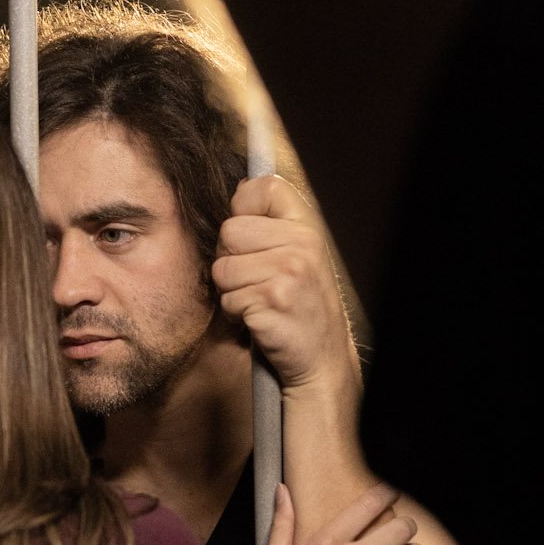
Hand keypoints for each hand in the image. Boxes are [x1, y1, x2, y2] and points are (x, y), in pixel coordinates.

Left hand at [212, 177, 357, 396]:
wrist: (321, 358)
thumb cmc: (302, 306)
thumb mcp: (299, 255)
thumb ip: (271, 223)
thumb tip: (240, 186)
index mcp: (307, 227)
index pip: (263, 187)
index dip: (244, 206)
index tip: (251, 233)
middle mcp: (301, 244)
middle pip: (229, 231)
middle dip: (230, 258)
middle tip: (254, 279)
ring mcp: (288, 272)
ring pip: (221, 267)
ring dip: (230, 290)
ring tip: (258, 300)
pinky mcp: (271, 300)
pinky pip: (226, 298)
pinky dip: (235, 313)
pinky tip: (259, 318)